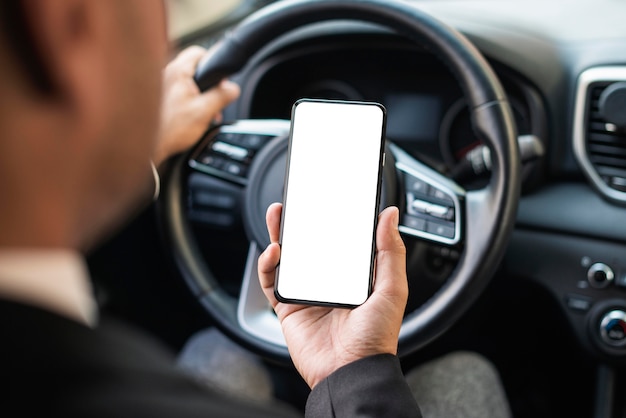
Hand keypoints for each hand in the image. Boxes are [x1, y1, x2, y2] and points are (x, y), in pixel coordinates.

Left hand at [153, 46, 239, 165]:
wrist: (150, 147)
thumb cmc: (171, 130)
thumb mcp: (204, 112)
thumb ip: (221, 97)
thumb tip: (233, 89)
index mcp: (177, 72)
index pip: (198, 52)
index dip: (213, 62)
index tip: (220, 79)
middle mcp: (166, 74)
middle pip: (193, 68)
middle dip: (207, 84)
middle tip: (214, 99)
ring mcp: (159, 85)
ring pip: (185, 81)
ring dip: (198, 95)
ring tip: (203, 112)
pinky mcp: (158, 98)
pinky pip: (177, 92)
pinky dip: (187, 101)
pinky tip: (191, 116)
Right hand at [258, 203, 407, 388]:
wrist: (351, 371)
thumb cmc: (376, 337)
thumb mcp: (392, 288)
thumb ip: (390, 250)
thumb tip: (389, 215)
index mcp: (353, 277)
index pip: (339, 242)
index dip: (332, 220)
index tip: (328, 199)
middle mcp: (329, 283)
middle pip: (310, 246)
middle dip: (301, 222)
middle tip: (298, 201)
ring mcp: (307, 294)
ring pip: (288, 258)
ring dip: (280, 235)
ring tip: (279, 215)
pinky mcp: (289, 307)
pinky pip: (272, 282)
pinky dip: (268, 265)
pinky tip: (275, 251)